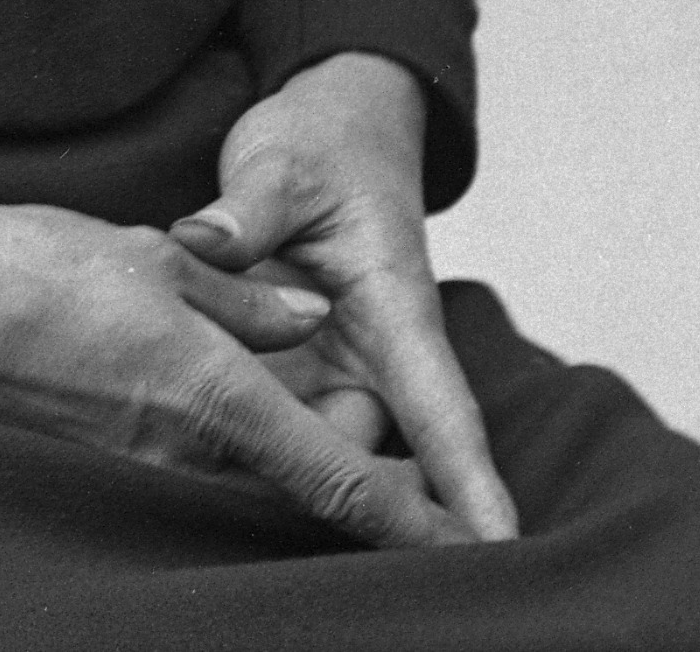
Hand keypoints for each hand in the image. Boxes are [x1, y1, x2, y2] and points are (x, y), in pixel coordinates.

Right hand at [0, 197, 471, 550]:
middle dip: (348, 468)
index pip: (339, 482)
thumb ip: (245, 295)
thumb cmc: (38, 268)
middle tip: (365, 409)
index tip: (466, 543)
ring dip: (283, 456)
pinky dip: (223, 448)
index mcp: (214, 398)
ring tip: (298, 397)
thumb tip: (307, 317)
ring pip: (245, 483)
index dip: (410, 519)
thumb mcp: (157, 256)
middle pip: (299, 493)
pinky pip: (189, 475)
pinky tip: (209, 395)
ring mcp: (142, 475)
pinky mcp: (105, 474)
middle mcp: (187, 456)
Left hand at [170, 52, 518, 545]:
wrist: (333, 122)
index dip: (470, 483)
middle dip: (378, 514)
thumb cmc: (325, 142)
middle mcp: (378, 352)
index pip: (442, 410)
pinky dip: (266, 446)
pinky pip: (289, 421)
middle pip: (385, 456)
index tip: (498, 551)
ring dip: (311, 483)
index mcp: (398, 308)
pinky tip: (215, 476)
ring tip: (278, 537)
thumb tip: (201, 241)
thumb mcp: (281, 162)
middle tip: (358, 578)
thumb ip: (245, 209)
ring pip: (333, 448)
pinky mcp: (302, 366)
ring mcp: (340, 365)